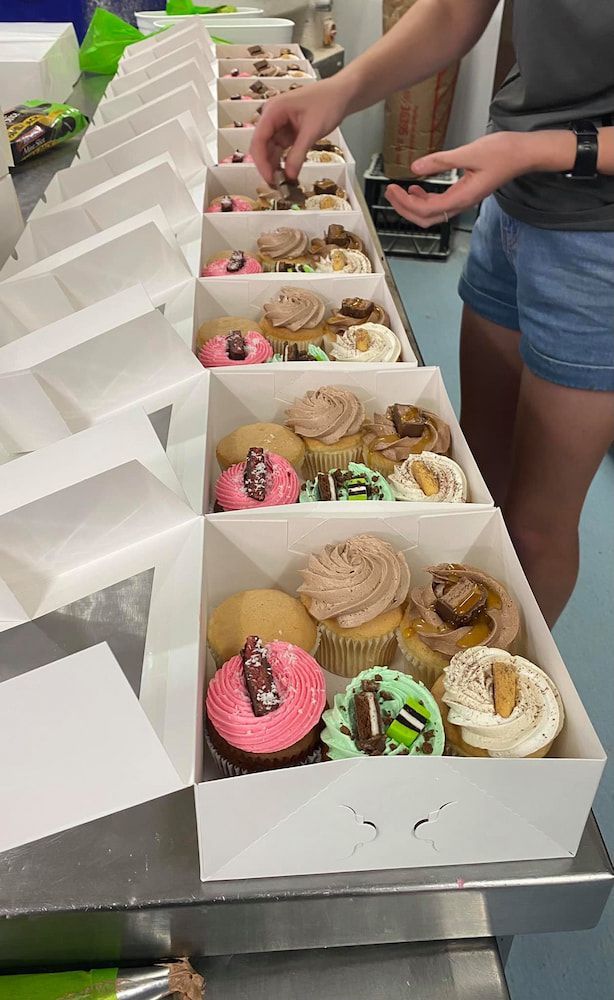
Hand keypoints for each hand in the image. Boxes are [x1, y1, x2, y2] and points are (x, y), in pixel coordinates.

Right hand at [250, 78, 351, 183]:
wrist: (342, 94)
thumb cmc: (328, 103)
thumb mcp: (312, 130)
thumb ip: (298, 154)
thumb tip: (289, 176)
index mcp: (273, 111)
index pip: (258, 140)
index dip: (261, 162)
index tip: (270, 179)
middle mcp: (272, 117)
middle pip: (262, 147)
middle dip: (267, 166)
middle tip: (277, 186)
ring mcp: (280, 125)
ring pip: (271, 150)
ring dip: (275, 166)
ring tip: (283, 184)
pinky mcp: (288, 132)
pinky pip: (281, 150)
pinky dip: (284, 162)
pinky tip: (289, 174)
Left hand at [385, 132, 543, 227]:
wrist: (524, 154)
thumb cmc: (503, 152)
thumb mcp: (468, 153)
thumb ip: (441, 161)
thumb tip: (415, 168)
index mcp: (462, 197)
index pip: (426, 210)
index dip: (405, 203)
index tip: (393, 189)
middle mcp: (462, 203)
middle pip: (426, 219)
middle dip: (404, 209)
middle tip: (390, 192)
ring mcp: (463, 200)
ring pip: (432, 214)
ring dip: (413, 206)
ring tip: (399, 191)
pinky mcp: (465, 194)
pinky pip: (440, 205)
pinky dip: (425, 200)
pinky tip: (418, 189)